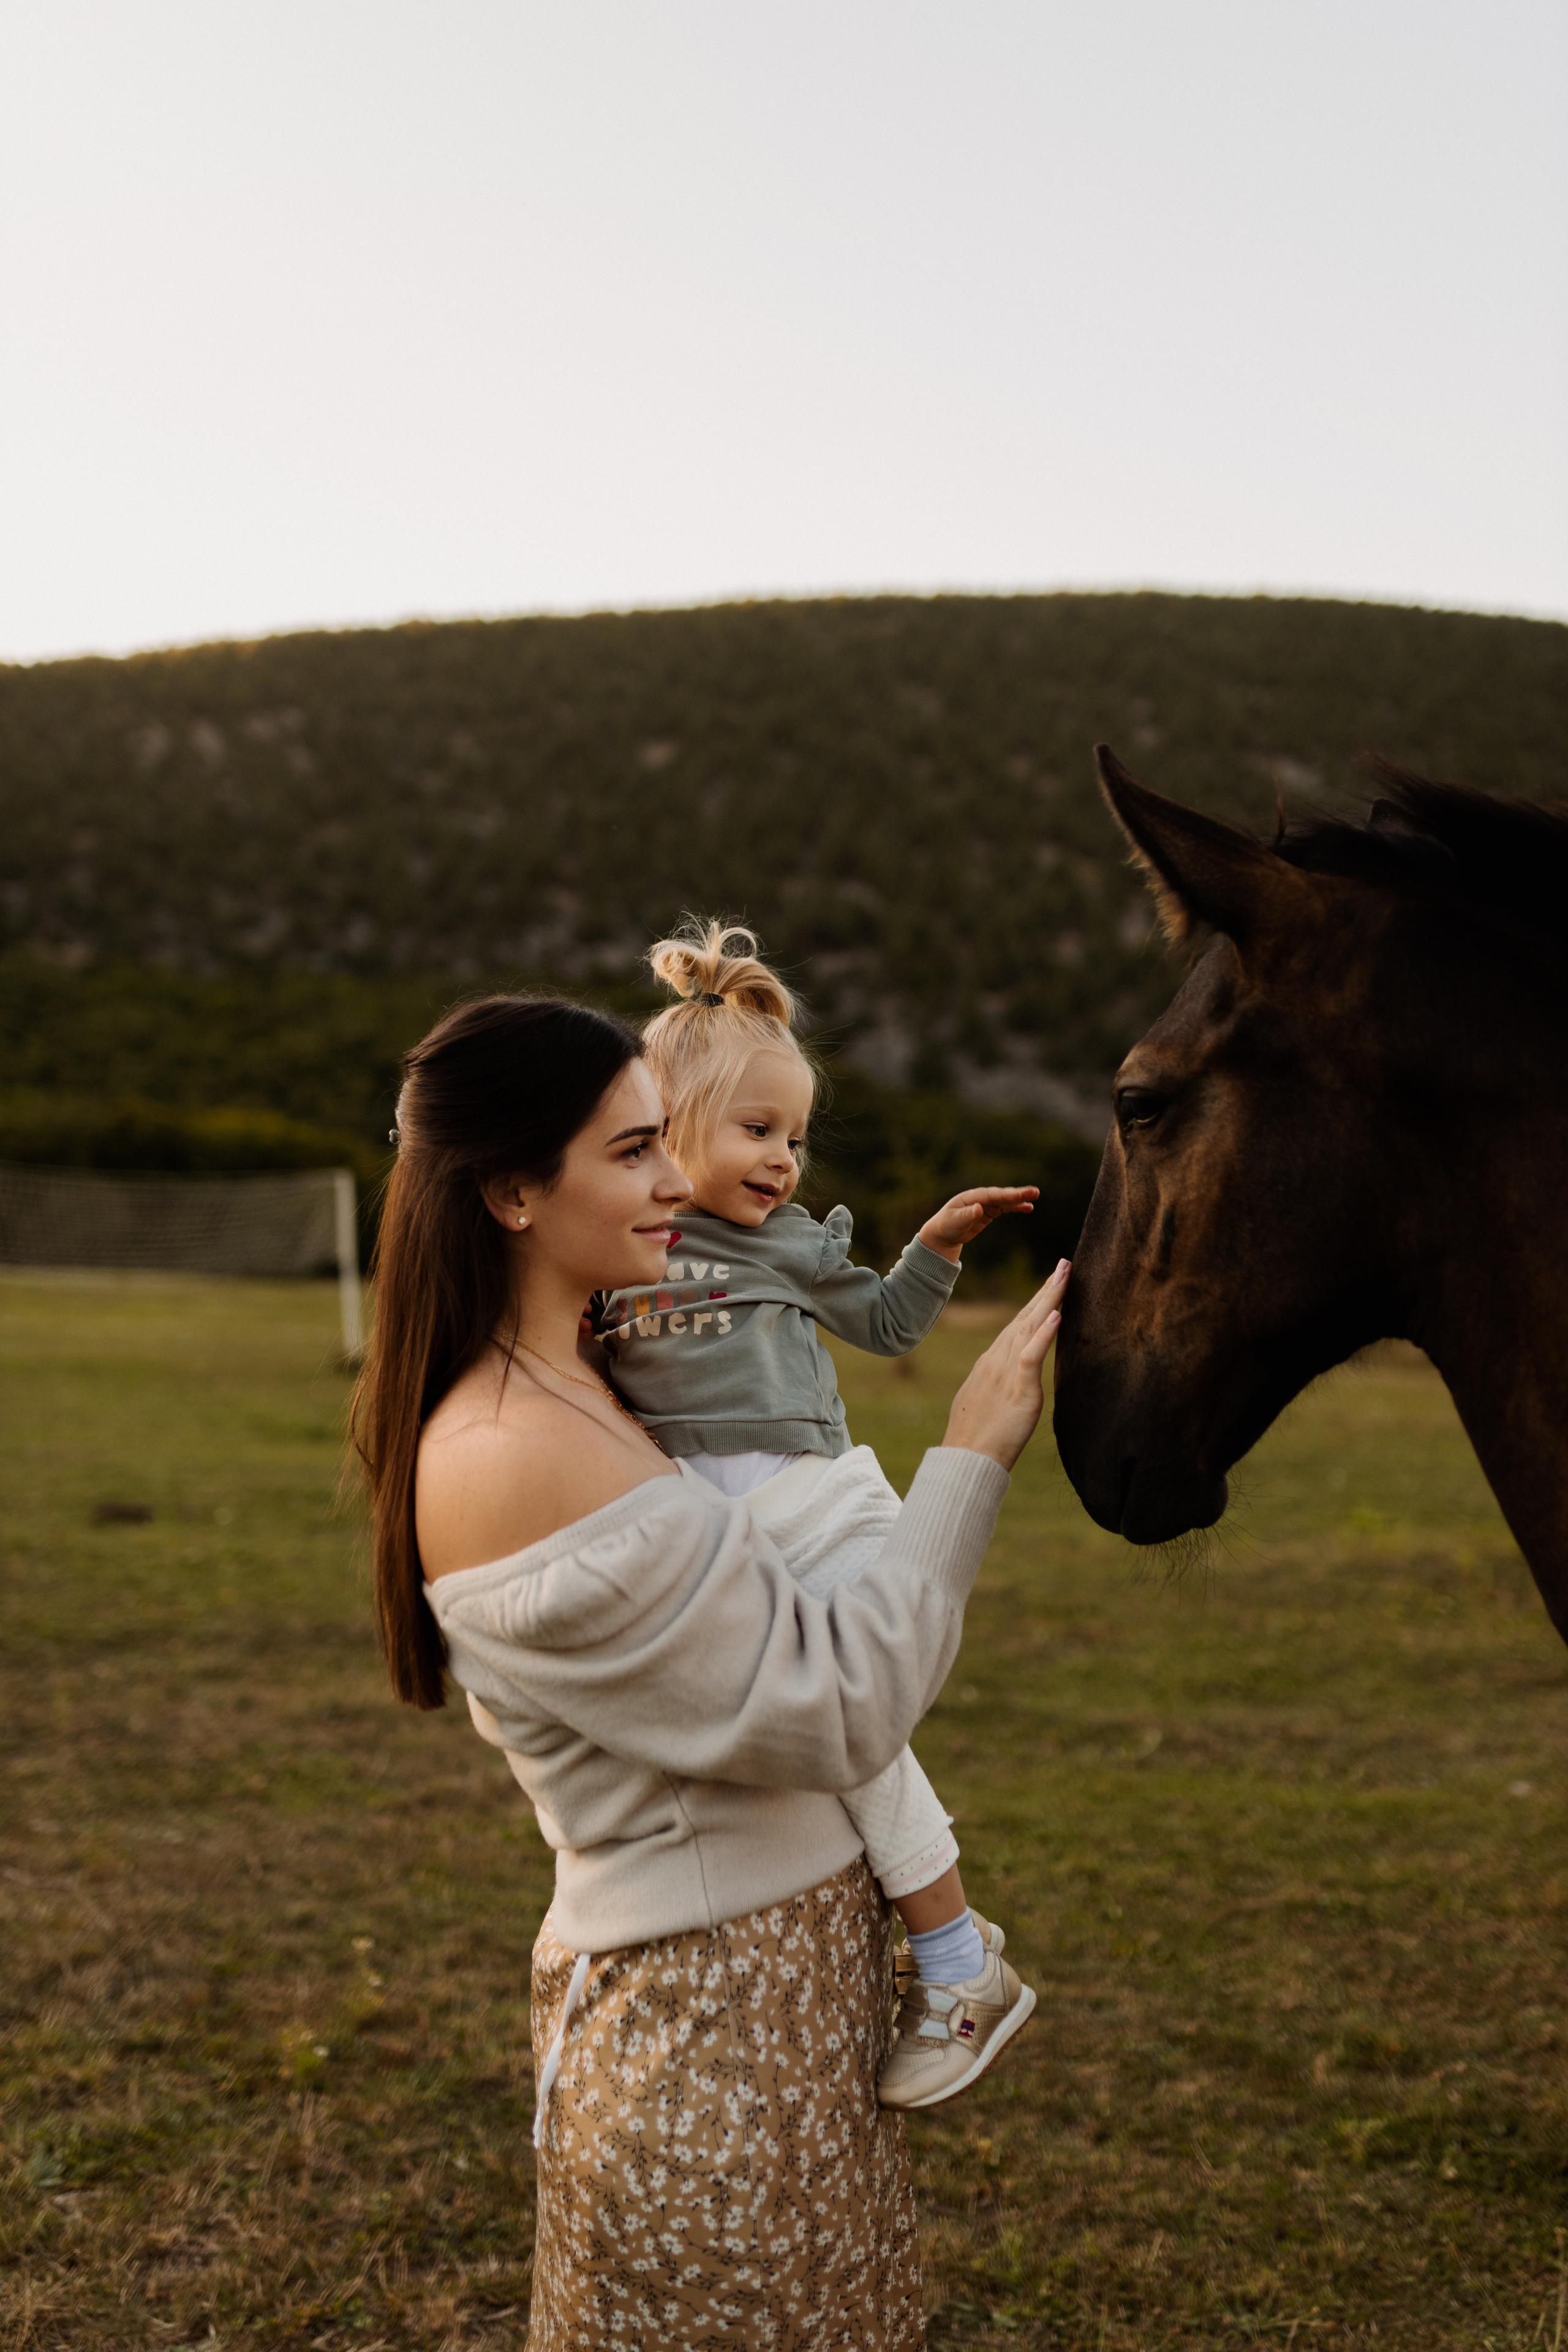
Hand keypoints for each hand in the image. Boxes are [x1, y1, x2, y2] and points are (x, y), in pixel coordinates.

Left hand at [919, 1185, 1038, 1265]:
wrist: (944, 1232)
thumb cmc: (947, 1226)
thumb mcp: (955, 1222)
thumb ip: (967, 1215)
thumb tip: (979, 1208)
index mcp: (971, 1197)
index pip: (991, 1195)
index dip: (1005, 1195)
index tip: (1018, 1196)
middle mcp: (980, 1198)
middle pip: (1001, 1195)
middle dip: (1017, 1194)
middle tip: (1034, 1192)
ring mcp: (986, 1204)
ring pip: (1006, 1200)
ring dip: (1020, 1199)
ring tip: (1035, 1195)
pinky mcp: (990, 1212)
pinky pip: (1005, 1208)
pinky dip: (1016, 1207)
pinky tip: (1028, 1207)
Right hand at [941, 1260, 1069, 1470]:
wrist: (964, 1461)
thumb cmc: (975, 1440)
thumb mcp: (985, 1402)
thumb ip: (999, 1384)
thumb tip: (1010, 1379)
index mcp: (990, 1363)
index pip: (1018, 1325)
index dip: (1036, 1302)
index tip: (1052, 1282)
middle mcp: (996, 1360)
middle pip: (1024, 1317)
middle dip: (1046, 1289)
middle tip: (1065, 1264)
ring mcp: (1005, 1372)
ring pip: (1029, 1327)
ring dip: (1048, 1299)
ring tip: (1064, 1275)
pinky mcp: (1017, 1390)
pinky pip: (1031, 1357)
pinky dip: (1044, 1334)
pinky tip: (1056, 1315)